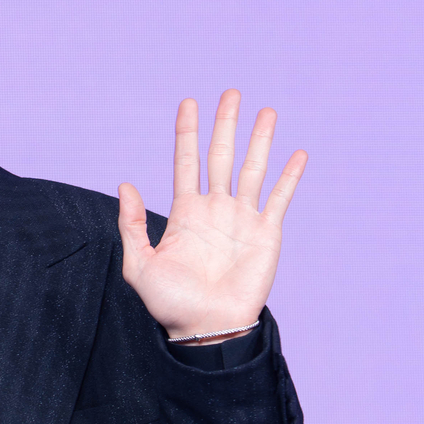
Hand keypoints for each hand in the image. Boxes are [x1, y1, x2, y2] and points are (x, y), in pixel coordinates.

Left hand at [116, 89, 306, 343]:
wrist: (206, 330)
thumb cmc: (170, 303)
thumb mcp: (138, 265)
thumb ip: (131, 225)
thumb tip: (125, 184)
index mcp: (185, 212)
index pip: (187, 161)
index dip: (187, 133)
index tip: (188, 103)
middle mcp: (215, 209)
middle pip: (221, 156)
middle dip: (225, 125)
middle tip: (231, 93)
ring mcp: (242, 219)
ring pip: (252, 169)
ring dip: (259, 140)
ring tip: (266, 111)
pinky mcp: (266, 234)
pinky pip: (279, 199)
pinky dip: (289, 177)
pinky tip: (298, 153)